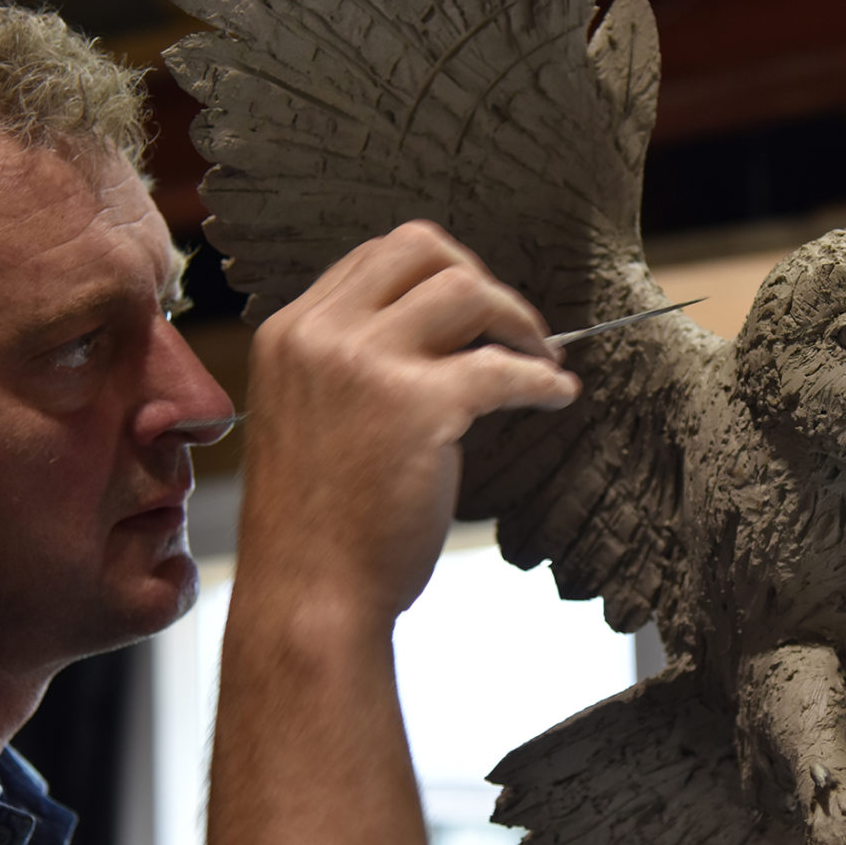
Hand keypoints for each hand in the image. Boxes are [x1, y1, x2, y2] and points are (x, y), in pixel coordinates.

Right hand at [236, 221, 580, 633]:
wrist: (309, 596)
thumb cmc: (316, 525)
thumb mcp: (307, 417)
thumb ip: (347, 366)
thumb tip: (431, 333)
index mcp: (289, 333)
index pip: (373, 260)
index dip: (433, 276)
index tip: (472, 313)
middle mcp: (320, 335)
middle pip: (419, 249)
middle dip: (478, 278)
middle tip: (511, 327)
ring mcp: (367, 365)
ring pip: (465, 289)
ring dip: (518, 320)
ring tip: (542, 359)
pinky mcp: (418, 406)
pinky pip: (503, 368)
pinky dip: (542, 380)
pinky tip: (556, 396)